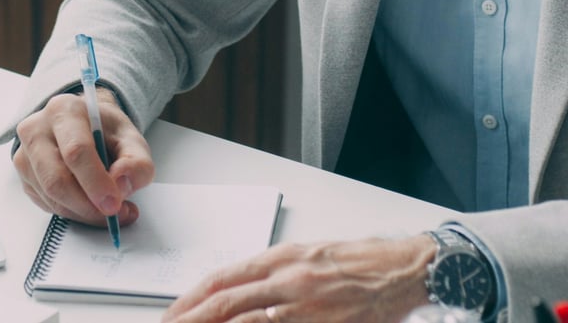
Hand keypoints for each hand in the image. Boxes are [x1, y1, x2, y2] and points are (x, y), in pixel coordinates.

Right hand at [13, 88, 154, 225]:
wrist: (86, 126)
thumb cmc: (106, 131)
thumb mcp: (131, 139)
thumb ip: (137, 162)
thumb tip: (122, 183)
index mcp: (65, 110)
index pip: (76, 150)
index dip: (96, 181)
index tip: (114, 204)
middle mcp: (37, 129)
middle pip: (56, 179)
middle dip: (88, 205)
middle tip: (114, 214)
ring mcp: (25, 154)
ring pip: (50, 197)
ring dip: (82, 212)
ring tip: (109, 209)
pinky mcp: (24, 177)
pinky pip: (46, 205)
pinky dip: (72, 212)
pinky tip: (90, 205)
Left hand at [161, 235, 435, 322]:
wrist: (400, 270)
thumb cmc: (356, 261)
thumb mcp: (306, 256)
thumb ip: (272, 273)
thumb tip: (238, 292)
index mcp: (280, 258)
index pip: (223, 278)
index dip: (192, 297)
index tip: (172, 312)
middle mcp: (287, 280)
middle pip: (226, 303)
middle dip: (191, 319)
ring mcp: (303, 306)